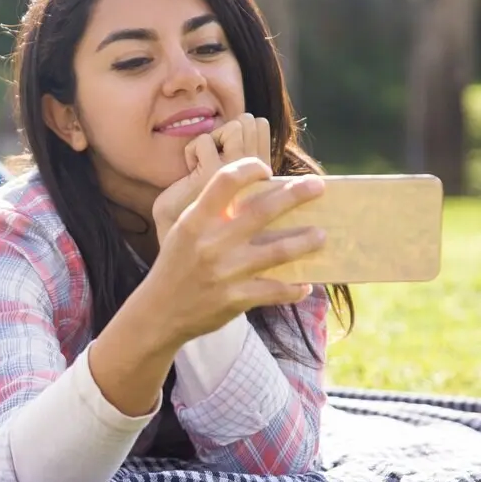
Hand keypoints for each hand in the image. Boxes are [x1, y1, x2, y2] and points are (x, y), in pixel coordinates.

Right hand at [145, 157, 324, 347]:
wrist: (159, 313)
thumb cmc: (175, 266)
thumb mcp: (183, 232)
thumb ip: (211, 213)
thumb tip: (255, 195)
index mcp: (195, 221)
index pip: (225, 181)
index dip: (249, 168)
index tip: (266, 169)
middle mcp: (211, 243)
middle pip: (263, 211)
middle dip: (296, 194)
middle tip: (317, 186)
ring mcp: (226, 272)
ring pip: (279, 251)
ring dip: (306, 241)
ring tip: (321, 235)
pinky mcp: (237, 299)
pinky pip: (277, 290)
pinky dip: (295, 288)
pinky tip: (305, 284)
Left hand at [150, 113, 271, 247]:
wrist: (178, 235)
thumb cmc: (199, 204)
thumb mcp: (228, 176)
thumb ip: (245, 153)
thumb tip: (255, 120)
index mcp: (265, 176)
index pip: (262, 128)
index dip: (239, 131)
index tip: (223, 154)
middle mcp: (260, 176)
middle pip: (252, 122)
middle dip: (228, 131)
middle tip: (213, 159)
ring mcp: (242, 176)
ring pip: (236, 126)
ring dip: (213, 139)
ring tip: (205, 166)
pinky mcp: (217, 176)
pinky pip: (205, 141)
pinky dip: (193, 151)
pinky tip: (191, 174)